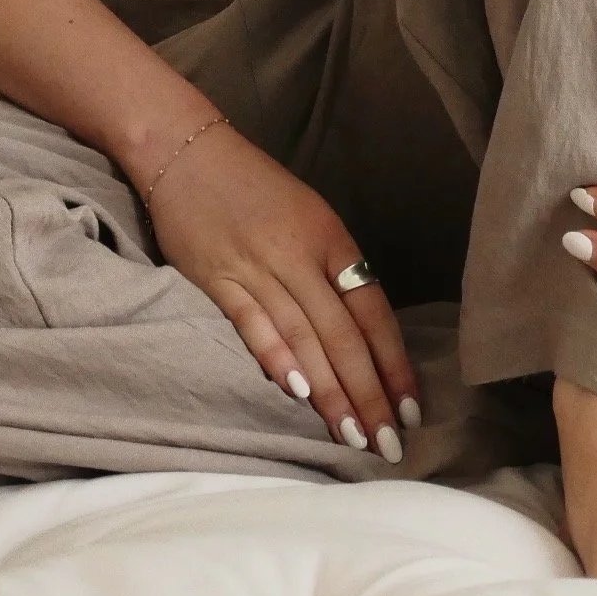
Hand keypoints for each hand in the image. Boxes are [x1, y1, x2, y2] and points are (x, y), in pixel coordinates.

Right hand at [142, 117, 421, 462]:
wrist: (186, 150)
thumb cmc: (254, 187)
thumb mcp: (309, 216)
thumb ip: (331, 270)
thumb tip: (356, 336)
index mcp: (331, 237)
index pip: (373, 312)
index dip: (394, 363)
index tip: (410, 408)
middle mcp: (300, 254)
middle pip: (343, 335)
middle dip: (368, 393)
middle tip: (388, 444)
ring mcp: (257, 266)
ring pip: (304, 338)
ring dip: (331, 392)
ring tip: (353, 435)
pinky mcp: (217, 277)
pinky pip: (253, 323)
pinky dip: (276, 358)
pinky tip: (297, 393)